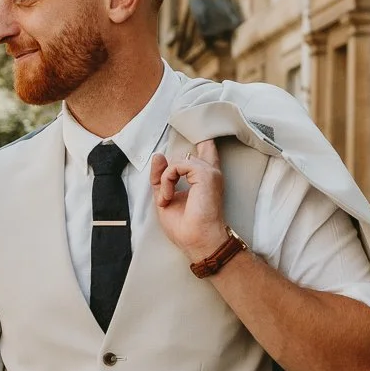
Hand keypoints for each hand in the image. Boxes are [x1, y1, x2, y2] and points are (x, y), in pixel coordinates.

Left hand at [149, 139, 229, 261]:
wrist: (197, 241)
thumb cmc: (185, 227)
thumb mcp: (165, 198)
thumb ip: (161, 178)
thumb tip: (159, 155)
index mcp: (204, 178)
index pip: (205, 149)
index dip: (200, 139)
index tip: (192, 129)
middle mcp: (210, 172)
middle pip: (200, 144)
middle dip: (180, 158)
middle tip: (169, 189)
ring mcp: (210, 172)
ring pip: (179, 160)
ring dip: (165, 180)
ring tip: (167, 200)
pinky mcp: (205, 174)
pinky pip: (176, 166)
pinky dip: (167, 181)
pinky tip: (169, 197)